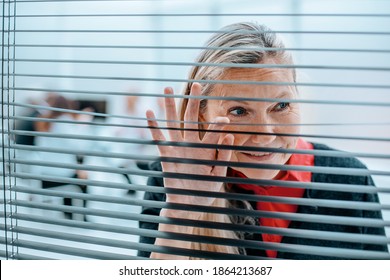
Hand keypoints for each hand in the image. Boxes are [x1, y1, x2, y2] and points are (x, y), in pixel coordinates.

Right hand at [146, 83, 233, 214]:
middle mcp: (191, 145)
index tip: (224, 118)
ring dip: (170, 107)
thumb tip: (230, 135)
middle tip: (196, 84)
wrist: (188, 206)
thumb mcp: (218, 175)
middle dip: (193, 101)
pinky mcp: (166, 156)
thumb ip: (223, 156)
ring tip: (167, 89)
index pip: (212, 131)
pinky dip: (154, 127)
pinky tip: (150, 112)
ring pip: (173, 123)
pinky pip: (159, 139)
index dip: (217, 123)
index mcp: (206, 149)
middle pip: (191, 119)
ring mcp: (178, 149)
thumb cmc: (205, 191)